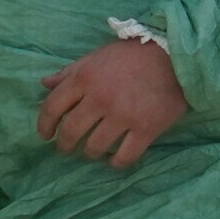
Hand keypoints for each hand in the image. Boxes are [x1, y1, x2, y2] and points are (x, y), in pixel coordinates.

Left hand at [38, 36, 185, 168]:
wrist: (175, 55)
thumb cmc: (132, 56)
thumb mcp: (97, 57)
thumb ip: (70, 72)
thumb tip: (44, 83)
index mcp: (85, 78)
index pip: (52, 107)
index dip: (45, 125)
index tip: (46, 135)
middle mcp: (100, 98)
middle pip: (71, 132)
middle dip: (65, 145)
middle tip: (67, 149)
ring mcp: (124, 115)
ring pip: (95, 147)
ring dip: (89, 153)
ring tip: (93, 152)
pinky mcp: (146, 129)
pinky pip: (125, 157)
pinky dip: (115, 163)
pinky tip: (114, 160)